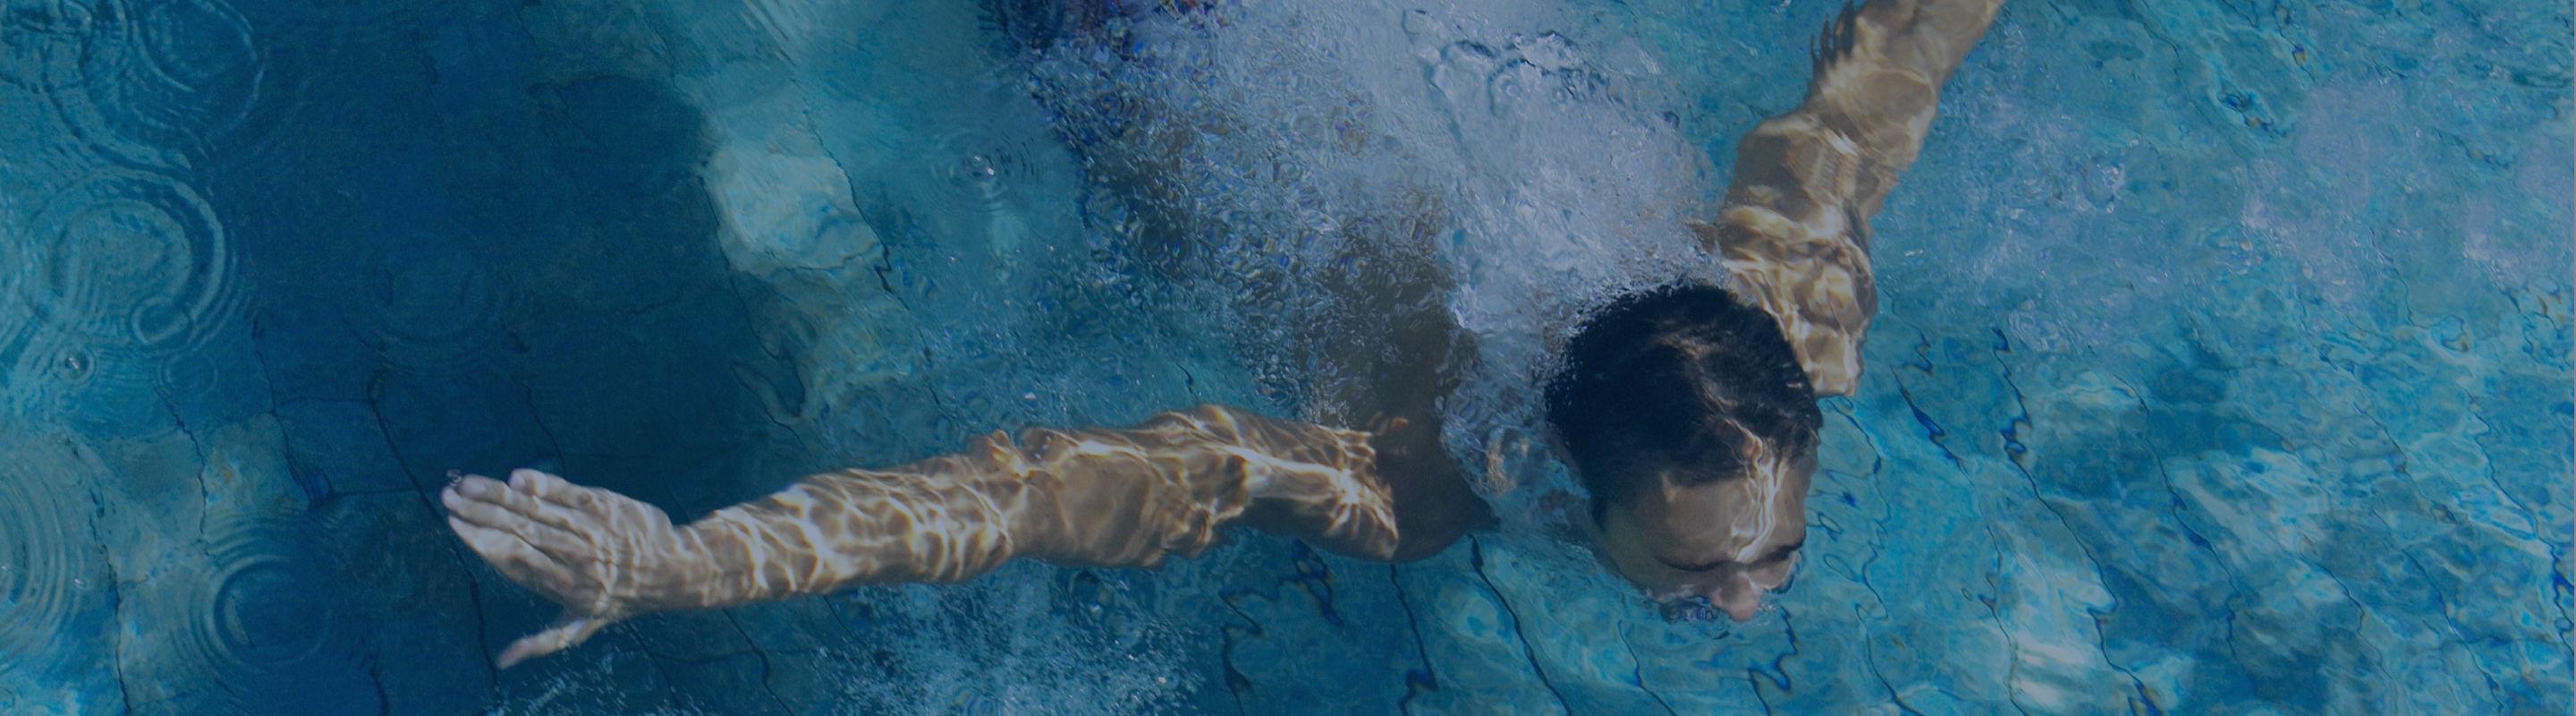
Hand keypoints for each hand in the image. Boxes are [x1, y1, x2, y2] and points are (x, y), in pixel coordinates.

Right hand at [440, 468, 702, 666]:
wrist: (673, 570)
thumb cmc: (620, 600)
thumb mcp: (582, 627)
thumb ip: (541, 641)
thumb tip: (503, 661)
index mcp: (561, 587)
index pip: (514, 561)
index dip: (482, 543)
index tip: (455, 525)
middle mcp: (573, 558)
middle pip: (518, 531)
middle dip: (480, 514)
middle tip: (448, 498)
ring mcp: (588, 530)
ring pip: (537, 510)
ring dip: (499, 495)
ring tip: (467, 484)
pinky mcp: (604, 506)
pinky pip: (567, 493)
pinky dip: (542, 485)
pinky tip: (516, 477)